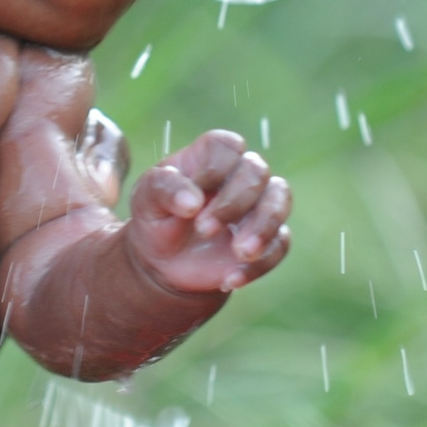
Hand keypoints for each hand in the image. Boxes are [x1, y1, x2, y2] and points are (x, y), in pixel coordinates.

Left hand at [125, 130, 290, 294]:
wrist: (166, 262)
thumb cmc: (157, 218)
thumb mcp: (146, 200)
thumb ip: (163, 189)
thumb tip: (193, 201)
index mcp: (210, 156)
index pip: (227, 147)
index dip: (215, 169)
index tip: (193, 198)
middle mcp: (240, 173)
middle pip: (256, 171)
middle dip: (234, 202)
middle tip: (203, 229)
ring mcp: (259, 204)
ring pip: (279, 200)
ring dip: (262, 227)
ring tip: (240, 253)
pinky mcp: (269, 238)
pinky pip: (280, 244)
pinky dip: (259, 264)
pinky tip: (230, 279)